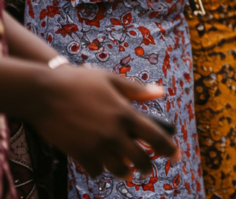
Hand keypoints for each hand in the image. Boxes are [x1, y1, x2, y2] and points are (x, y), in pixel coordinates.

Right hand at [28, 68, 177, 178]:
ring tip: (128, 172)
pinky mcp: (79, 153)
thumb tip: (161, 92)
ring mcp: (96, 145)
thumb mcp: (111, 80)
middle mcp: (114, 133)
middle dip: (147, 166)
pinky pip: (96, 169)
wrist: (42, 92)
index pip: (156, 137)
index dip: (169, 149)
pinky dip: (101, 169)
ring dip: (126, 171)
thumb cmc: (78, 81)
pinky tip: (102, 165)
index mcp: (126, 114)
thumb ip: (137, 90)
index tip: (176, 155)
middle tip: (147, 168)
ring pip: (119, 169)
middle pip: (140, 159)